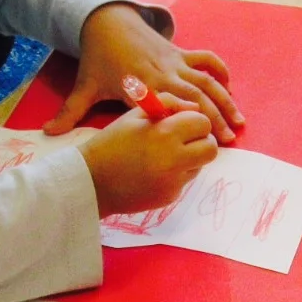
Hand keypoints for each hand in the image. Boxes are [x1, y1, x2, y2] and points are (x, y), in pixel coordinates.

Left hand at [45, 2, 243, 143]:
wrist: (107, 22)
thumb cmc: (98, 59)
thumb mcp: (85, 86)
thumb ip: (70, 112)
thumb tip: (49, 134)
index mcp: (143, 85)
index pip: (169, 106)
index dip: (187, 122)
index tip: (200, 141)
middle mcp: (164, 73)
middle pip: (195, 96)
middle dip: (214, 118)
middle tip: (228, 141)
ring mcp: (175, 61)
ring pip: (207, 81)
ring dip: (225, 101)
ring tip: (239, 122)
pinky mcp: (180, 52)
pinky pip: (207, 60)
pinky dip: (220, 72)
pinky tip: (230, 88)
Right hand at [79, 108, 217, 216]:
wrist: (91, 181)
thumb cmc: (111, 143)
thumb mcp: (135, 115)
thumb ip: (168, 104)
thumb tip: (196, 108)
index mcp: (165, 133)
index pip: (202, 123)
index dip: (194, 122)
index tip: (182, 124)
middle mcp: (174, 159)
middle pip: (211, 148)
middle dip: (201, 141)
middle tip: (184, 140)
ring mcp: (174, 181)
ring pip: (200, 165)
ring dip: (190, 158)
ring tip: (164, 156)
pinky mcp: (170, 197)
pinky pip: (184, 181)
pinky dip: (176, 175)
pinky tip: (153, 172)